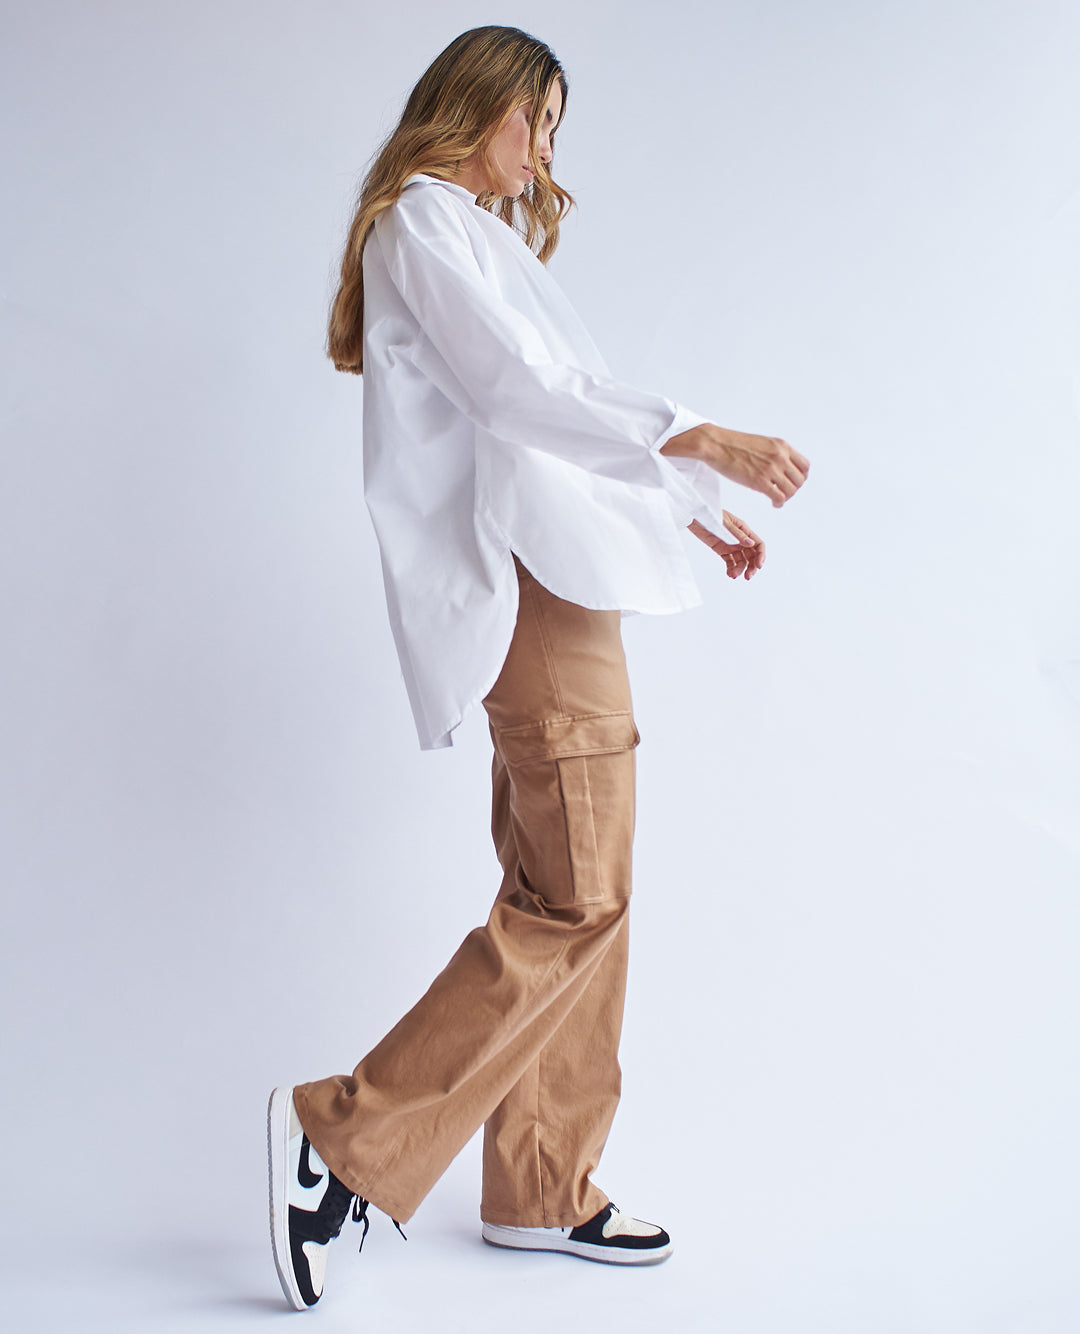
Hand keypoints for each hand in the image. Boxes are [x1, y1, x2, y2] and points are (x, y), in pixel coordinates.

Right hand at [662, 424, 808, 506]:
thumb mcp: (762, 443)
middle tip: (783, 492)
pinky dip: (778, 503)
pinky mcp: (760, 481)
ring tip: (777, 499)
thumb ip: (775, 453)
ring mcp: (771, 469)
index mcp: (782, 446)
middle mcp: (780, 457)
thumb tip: (781, 468)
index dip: (801, 477)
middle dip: (793, 489)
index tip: (792, 482)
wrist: (717, 445)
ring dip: (786, 498)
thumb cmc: (734, 445)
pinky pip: (779, 498)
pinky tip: (773, 503)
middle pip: (800, 480)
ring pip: (791, 491)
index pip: (804, 466)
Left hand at [688, 511, 763, 578]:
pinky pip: (729, 561)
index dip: (761, 556)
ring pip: (741, 561)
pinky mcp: (722, 550)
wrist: (695, 516)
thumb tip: (751, 544)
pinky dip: (731, 569)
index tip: (759, 566)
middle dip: (751, 567)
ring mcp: (731, 545)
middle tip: (748, 577)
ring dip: (739, 569)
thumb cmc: (711, 514)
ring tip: (733, 576)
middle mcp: (740, 539)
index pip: (758, 545)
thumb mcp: (725, 524)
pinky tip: (729, 574)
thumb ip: (738, 535)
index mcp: (744, 530)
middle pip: (751, 556)